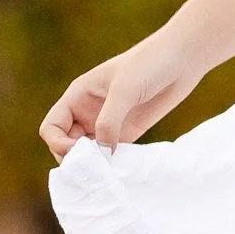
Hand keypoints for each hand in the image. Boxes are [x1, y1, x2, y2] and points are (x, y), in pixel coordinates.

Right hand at [39, 29, 205, 161]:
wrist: (182, 59)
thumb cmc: (150, 64)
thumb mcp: (125, 89)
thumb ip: (109, 120)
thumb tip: (103, 153)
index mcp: (77, 96)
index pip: (51, 127)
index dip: (58, 143)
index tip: (79, 151)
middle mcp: (87, 112)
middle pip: (65, 144)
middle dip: (74, 159)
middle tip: (94, 169)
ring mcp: (108, 123)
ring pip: (88, 152)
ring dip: (94, 165)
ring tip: (107, 174)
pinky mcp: (128, 132)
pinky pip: (111, 154)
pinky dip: (112, 165)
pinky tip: (122, 170)